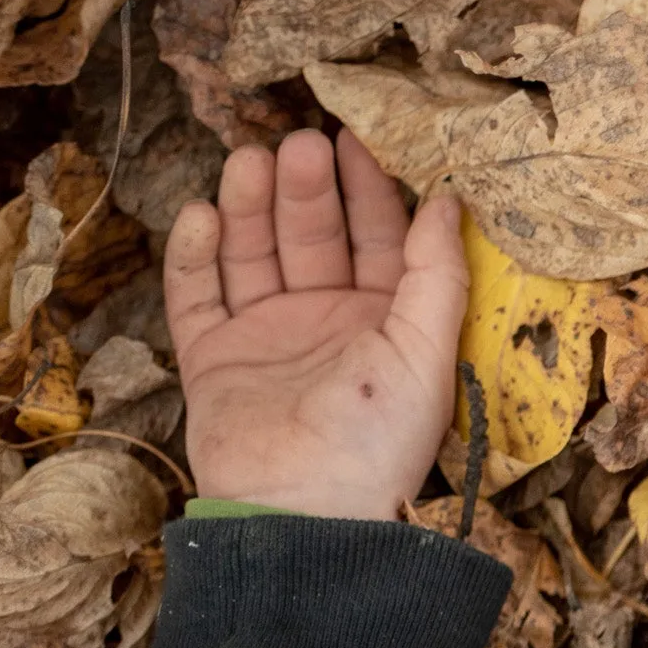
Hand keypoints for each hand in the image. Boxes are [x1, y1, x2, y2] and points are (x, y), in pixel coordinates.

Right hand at [165, 129, 467, 520]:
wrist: (304, 509)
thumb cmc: (377, 437)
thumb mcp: (425, 351)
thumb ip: (437, 275)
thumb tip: (450, 202)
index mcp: (387, 324)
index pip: (379, 241)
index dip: (368, 191)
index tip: (354, 138)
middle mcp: (328, 324)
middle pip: (312, 238)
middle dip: (306, 191)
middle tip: (298, 143)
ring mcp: (268, 338)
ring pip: (255, 255)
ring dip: (253, 207)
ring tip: (251, 160)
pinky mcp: (213, 357)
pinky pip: (198, 295)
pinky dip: (197, 254)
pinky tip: (205, 215)